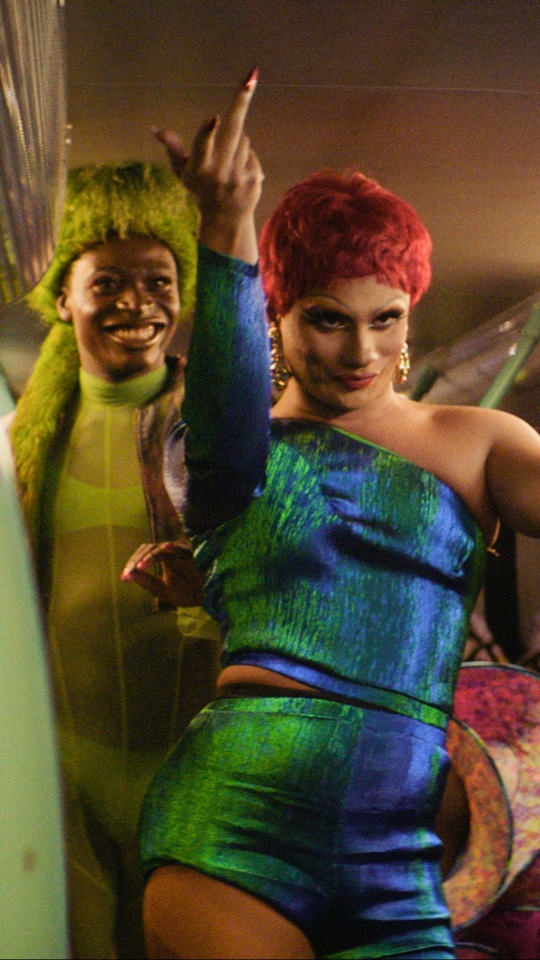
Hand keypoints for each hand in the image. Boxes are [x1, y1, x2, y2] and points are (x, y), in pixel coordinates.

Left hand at [121, 539, 204, 606]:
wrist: (206, 598)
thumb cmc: (185, 593)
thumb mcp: (162, 590)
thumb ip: (147, 581)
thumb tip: (128, 575)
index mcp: (162, 559)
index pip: (143, 555)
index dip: (132, 565)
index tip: (124, 577)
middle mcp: (170, 552)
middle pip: (148, 548)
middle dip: (137, 560)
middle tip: (130, 573)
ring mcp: (180, 550)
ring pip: (160, 547)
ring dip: (149, 556)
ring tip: (140, 567)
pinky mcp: (191, 551)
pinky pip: (179, 547)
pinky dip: (171, 548)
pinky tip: (165, 549)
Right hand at [152, 67, 262, 262]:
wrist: (225, 219)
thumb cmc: (200, 189)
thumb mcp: (182, 172)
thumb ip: (172, 148)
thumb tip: (154, 128)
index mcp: (199, 168)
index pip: (203, 147)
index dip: (207, 132)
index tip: (214, 118)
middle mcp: (220, 172)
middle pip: (233, 131)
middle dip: (240, 102)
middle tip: (250, 77)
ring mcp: (239, 175)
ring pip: (243, 139)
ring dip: (236, 142)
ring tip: (227, 163)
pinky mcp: (254, 178)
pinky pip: (251, 152)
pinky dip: (245, 156)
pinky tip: (238, 172)